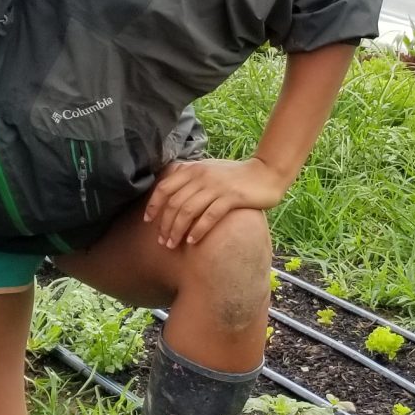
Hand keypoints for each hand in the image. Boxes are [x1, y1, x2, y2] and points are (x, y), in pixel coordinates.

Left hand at [141, 156, 289, 249]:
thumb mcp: (210, 170)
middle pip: (174, 203)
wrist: (266, 173)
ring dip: (177, 230)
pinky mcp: (232, 197)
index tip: (148, 220)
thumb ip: (192, 177)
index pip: (165, 187)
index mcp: (194, 169)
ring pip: (188, 211)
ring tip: (172, 245)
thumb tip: (171, 191)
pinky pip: (209, 216)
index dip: (154, 205)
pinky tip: (192, 241)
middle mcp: (202, 176)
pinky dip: (198, 230)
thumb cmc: (236, 175)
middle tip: (162, 241)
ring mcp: (217, 187)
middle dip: (165, 224)